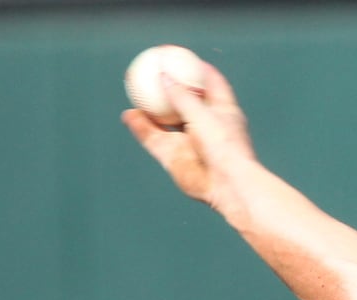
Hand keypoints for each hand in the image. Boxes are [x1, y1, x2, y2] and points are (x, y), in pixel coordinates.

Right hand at [121, 61, 256, 208]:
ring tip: (133, 90)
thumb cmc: (223, 146)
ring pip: (165, 120)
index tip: (181, 55)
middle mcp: (205, 126)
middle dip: (169, 86)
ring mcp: (189, 142)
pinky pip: (154, 138)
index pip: (212, 84)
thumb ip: (182, 96)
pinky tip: (129, 115)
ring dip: (150, 107)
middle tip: (151, 70)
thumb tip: (163, 76)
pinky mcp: (175, 158)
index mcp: (222, 112)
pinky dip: (141, 127)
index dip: (198, 69)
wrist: (227, 186)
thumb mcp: (202, 114)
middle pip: (185, 100)